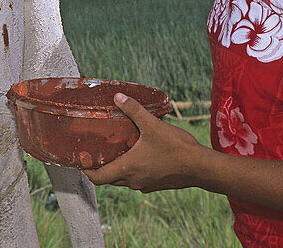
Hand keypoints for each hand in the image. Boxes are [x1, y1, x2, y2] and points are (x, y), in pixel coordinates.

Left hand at [83, 93, 205, 191]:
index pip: (98, 178)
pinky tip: (138, 155)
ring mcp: (145, 185)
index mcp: (128, 168)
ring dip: (118, 169)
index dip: (87, 170)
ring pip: (124, 180)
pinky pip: (137, 180)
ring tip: (116, 151)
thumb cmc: (177, 149)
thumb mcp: (153, 125)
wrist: (201, 168)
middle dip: (101, 168)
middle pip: (109, 179)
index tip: (82, 161)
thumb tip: (118, 97)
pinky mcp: (156, 185)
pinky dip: (132, 171)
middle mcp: (134, 181)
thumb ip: (134, 110)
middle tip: (96, 152)